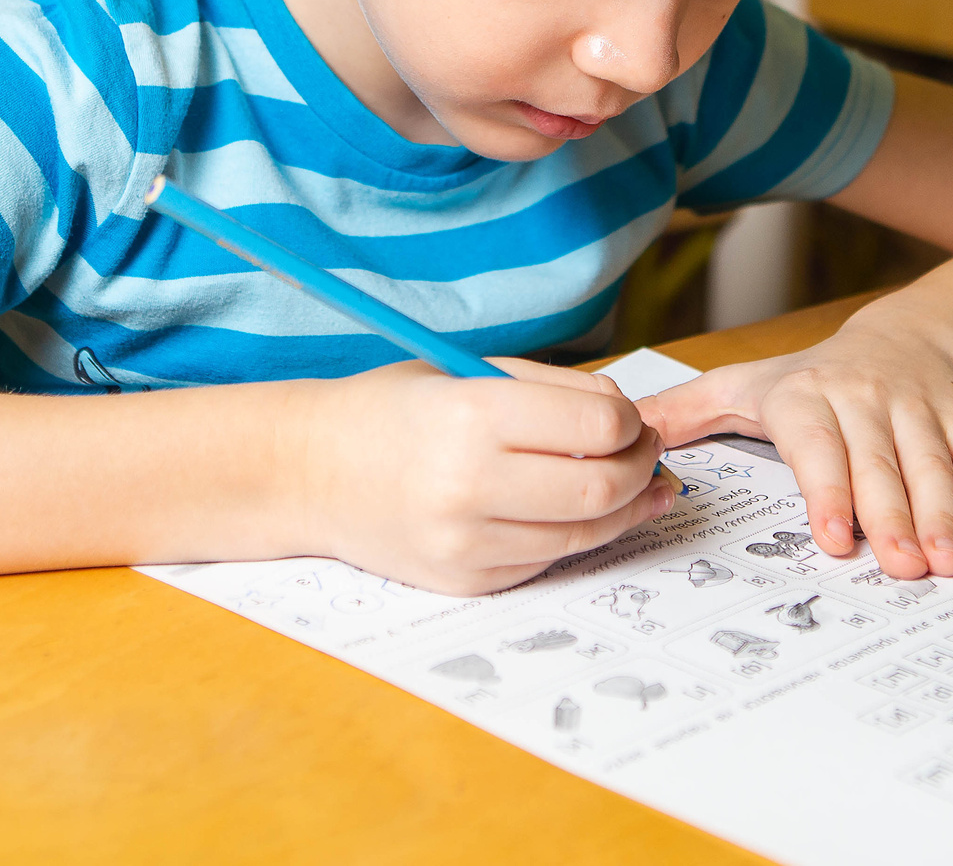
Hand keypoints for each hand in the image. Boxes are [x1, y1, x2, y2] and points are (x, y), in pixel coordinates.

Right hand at [303, 359, 673, 594]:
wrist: (308, 472)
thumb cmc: (391, 410)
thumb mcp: (466, 372)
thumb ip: (551, 392)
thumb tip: (628, 419)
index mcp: (472, 415)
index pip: (597, 429)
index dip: (630, 423)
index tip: (629, 419)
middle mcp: (469, 483)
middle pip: (602, 488)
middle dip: (640, 469)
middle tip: (644, 453)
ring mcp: (465, 542)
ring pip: (584, 533)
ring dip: (623, 509)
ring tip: (632, 486)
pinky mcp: (464, 580)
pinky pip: (546, 560)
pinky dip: (573, 535)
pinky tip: (576, 512)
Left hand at [637, 306, 952, 582]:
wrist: (906, 332)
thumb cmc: (812, 376)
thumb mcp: (742, 384)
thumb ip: (682, 413)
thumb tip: (620, 435)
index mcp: (805, 396)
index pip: (817, 444)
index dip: (829, 489)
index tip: (836, 536)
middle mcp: (863, 398)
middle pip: (879, 463)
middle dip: (892, 516)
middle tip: (901, 569)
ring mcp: (918, 407)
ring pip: (933, 463)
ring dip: (943, 515)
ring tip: (947, 563)